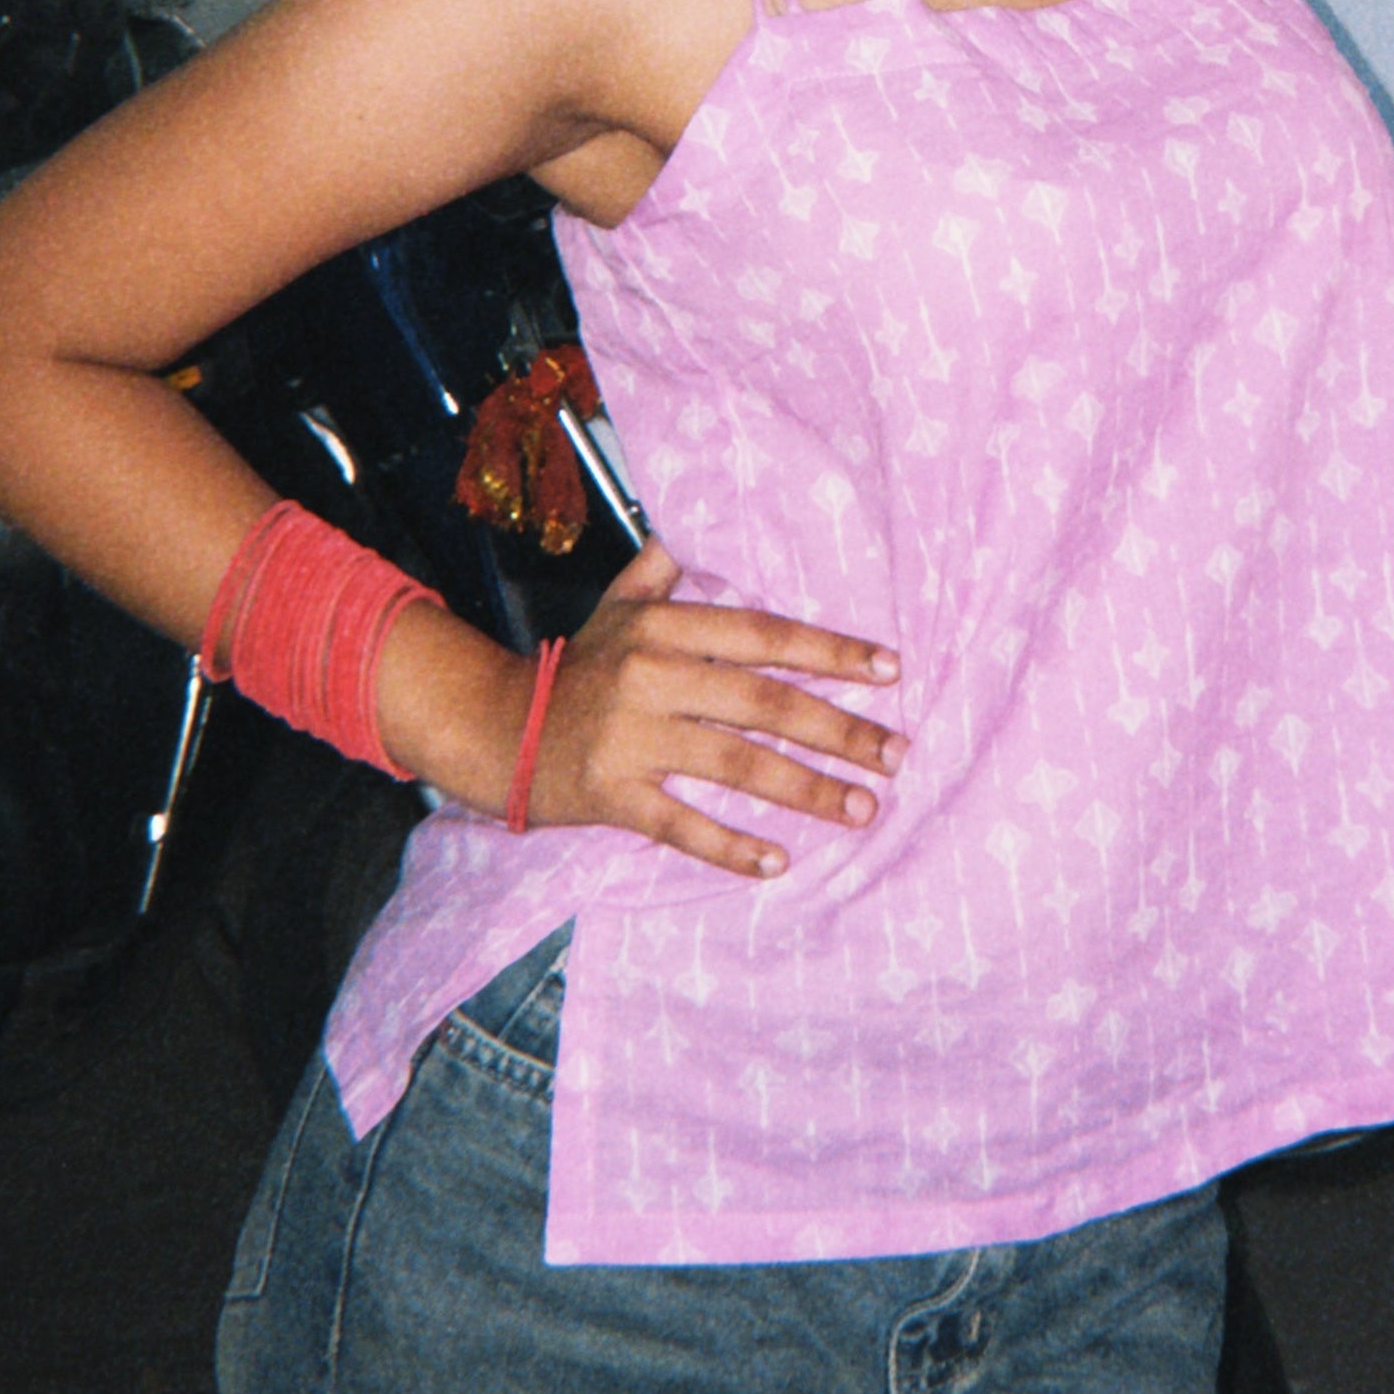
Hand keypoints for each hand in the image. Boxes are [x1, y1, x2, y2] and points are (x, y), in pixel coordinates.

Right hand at [519, 541, 902, 876]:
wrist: (495, 728)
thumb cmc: (575, 670)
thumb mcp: (615, 608)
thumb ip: (661, 571)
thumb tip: (694, 531)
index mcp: (661, 630)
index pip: (761, 635)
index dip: (828, 650)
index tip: (889, 670)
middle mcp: (651, 679)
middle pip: (762, 703)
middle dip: (839, 730)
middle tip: (898, 754)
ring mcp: (631, 739)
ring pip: (736, 766)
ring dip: (806, 790)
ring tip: (865, 809)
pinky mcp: (613, 794)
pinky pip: (680, 824)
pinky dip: (730, 846)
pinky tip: (778, 862)